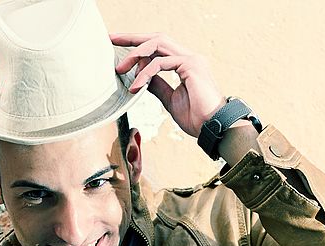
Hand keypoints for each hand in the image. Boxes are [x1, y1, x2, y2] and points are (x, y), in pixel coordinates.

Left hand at [111, 33, 225, 138]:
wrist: (213, 128)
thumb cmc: (196, 118)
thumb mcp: (170, 100)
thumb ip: (157, 86)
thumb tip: (142, 79)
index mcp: (184, 63)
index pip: (157, 47)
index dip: (137, 45)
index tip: (117, 45)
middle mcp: (188, 57)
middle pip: (156, 38)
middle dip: (132, 38)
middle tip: (111, 40)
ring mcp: (191, 59)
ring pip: (157, 44)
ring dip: (136, 54)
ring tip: (120, 69)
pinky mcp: (191, 66)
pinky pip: (160, 63)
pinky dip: (145, 73)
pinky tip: (136, 85)